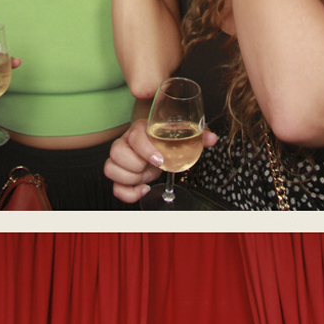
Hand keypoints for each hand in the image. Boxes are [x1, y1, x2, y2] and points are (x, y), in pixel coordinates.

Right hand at [105, 118, 219, 202]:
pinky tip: (143, 189)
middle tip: (155, 167)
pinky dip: (129, 193)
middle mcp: (125, 143)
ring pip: (111, 168)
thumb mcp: (183, 135)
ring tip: (147, 176)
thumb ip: (198, 135)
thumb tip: (212, 139)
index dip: (145, 150)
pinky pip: (115, 187)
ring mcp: (120, 160)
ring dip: (132, 177)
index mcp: (140, 130)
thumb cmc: (167, 140)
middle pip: (117, 152)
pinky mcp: (120, 175)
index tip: (159, 159)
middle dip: (138, 165)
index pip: (134, 136)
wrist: (157, 147)